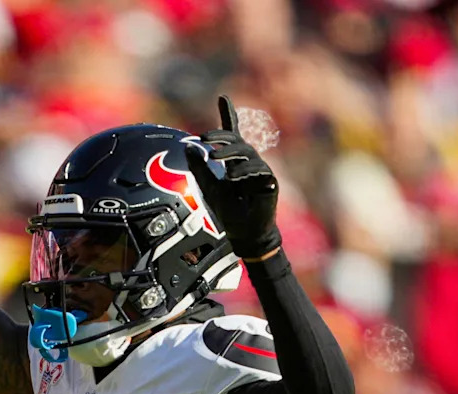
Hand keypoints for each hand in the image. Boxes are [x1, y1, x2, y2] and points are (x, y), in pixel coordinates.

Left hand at [185, 95, 280, 259]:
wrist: (243, 233)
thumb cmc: (227, 210)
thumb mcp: (207, 187)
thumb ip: (198, 167)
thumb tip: (188, 146)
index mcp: (234, 161)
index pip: (232, 135)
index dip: (228, 115)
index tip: (222, 97)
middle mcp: (249, 162)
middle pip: (238, 142)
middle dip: (221, 137)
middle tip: (204, 140)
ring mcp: (260, 171)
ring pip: (248, 154)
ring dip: (230, 154)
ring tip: (214, 159)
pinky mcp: (269, 182)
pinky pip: (259, 170)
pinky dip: (244, 171)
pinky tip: (232, 176)